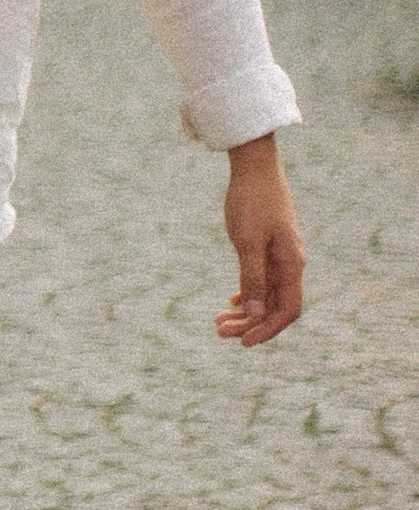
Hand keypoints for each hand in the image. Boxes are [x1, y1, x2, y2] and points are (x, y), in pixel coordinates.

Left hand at [217, 135, 304, 345]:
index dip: (267, 330)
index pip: (287, 310)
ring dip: (245, 311)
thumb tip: (253, 314)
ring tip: (217, 322)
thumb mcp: (247, 242)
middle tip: (219, 332)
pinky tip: (231, 301)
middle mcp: (290, 263)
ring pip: (266, 294)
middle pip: (275, 307)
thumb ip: (251, 278)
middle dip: (249, 324)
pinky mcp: (269, 246)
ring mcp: (281, 255)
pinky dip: (247, 293)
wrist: (255, 167)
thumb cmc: (251, 202)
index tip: (242, 343)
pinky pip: (263, 279)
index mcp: (291, 264)